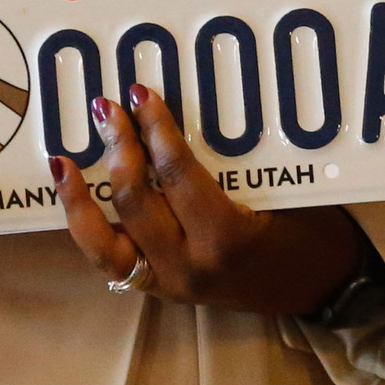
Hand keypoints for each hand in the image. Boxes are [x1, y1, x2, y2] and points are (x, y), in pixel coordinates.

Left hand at [57, 86, 366, 315]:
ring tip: (64, 159)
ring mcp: (166, 283)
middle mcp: (187, 265)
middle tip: (107, 109)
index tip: (140, 95)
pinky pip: (107, 258)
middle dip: (119, 149)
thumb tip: (178, 118)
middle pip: (135, 201)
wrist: (319, 288)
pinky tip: (73, 194)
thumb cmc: (308, 232)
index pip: (176, 174)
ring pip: (102, 241)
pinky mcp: (155, 289)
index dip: (155, 130)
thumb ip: (229, 165)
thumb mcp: (277, 193)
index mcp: (225, 237)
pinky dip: (85, 224)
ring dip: (82, 196)